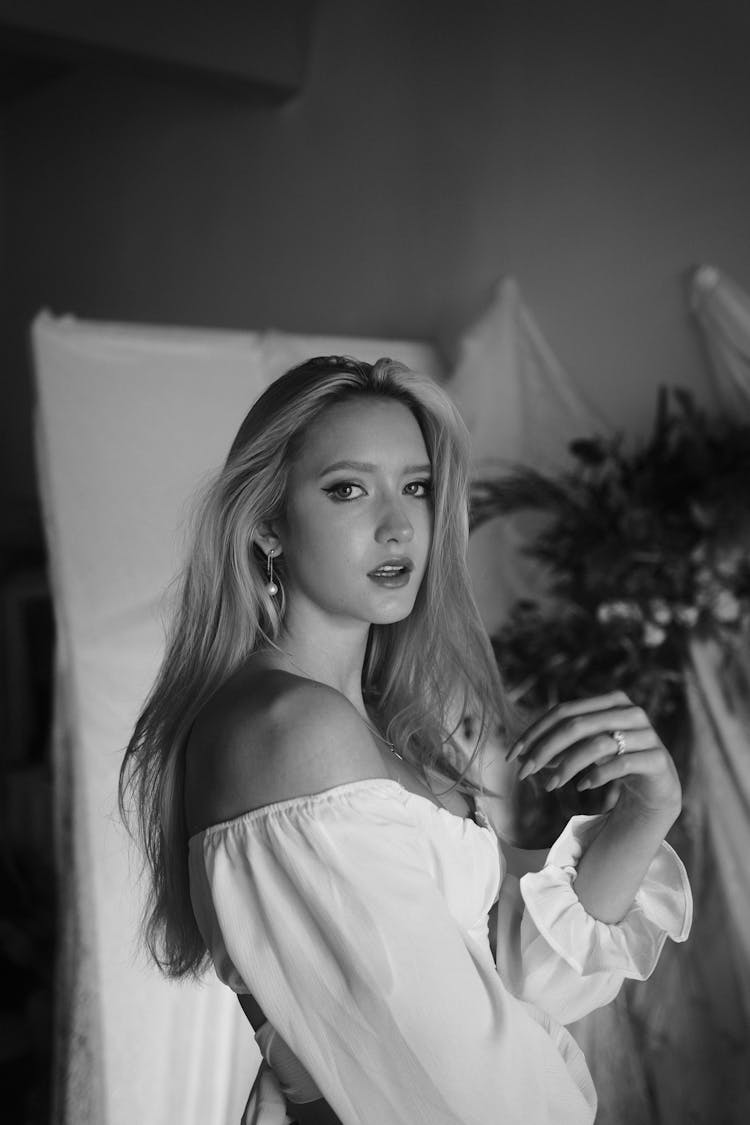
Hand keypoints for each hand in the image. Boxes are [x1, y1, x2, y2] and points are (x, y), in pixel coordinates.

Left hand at [507, 691, 681, 818]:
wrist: (657, 787)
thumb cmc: (615, 763)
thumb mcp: (585, 751)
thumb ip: (559, 748)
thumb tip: (522, 755)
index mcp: (610, 701)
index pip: (564, 711)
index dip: (536, 732)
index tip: (513, 756)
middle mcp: (630, 712)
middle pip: (576, 726)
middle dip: (545, 750)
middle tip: (524, 772)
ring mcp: (647, 734)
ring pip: (596, 745)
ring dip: (567, 767)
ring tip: (550, 786)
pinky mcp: (657, 759)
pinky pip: (620, 764)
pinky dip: (596, 776)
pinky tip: (582, 787)